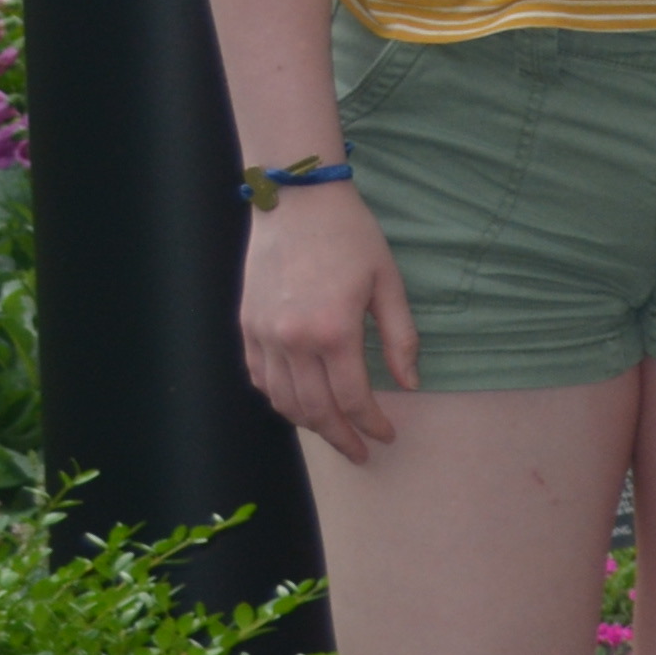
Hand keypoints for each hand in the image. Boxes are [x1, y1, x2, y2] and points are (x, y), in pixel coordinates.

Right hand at [235, 183, 416, 461]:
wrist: (296, 202)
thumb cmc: (351, 237)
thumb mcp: (389, 283)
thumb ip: (400, 338)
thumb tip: (410, 384)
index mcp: (333, 332)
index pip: (352, 399)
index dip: (371, 423)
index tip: (386, 436)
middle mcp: (292, 341)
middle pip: (314, 409)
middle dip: (340, 437)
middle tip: (361, 451)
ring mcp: (263, 335)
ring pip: (282, 400)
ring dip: (309, 424)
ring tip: (334, 433)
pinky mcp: (245, 326)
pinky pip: (259, 377)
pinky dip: (278, 398)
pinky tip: (298, 404)